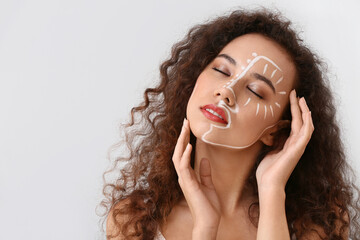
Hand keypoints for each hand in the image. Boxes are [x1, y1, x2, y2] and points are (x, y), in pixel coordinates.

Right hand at [172, 118, 220, 233]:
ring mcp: (184, 179)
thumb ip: (205, 172)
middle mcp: (183, 176)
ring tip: (186, 128)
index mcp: (188, 175)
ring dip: (181, 141)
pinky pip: (184, 167)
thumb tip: (205, 159)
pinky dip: (185, 155)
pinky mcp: (188, 184)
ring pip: (178, 156)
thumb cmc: (208, 206)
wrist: (209, 221)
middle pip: (178, 151)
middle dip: (181, 136)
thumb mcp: (208, 185)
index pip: (183, 153)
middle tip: (186, 121)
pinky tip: (189, 145)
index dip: (184, 140)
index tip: (188, 127)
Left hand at [256, 89, 314, 191]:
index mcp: (288, 143)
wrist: (268, 183)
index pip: (293, 123)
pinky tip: (306, 113)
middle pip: (300, 121)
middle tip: (296, 93)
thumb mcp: (270, 150)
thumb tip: (272, 131)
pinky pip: (305, 133)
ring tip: (301, 99)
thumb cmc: (267, 170)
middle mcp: (295, 144)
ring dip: (304, 111)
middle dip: (298, 107)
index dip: (293, 111)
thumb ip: (274, 141)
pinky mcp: (297, 150)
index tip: (290, 99)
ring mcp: (298, 147)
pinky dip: (307, 123)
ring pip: (305, 125)